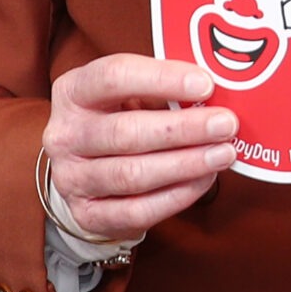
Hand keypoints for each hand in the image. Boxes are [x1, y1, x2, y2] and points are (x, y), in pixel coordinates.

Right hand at [41, 54, 237, 241]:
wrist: (87, 167)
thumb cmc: (119, 116)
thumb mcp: (130, 91)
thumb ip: (163, 86)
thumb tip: (213, 89)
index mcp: (73, 91)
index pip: (113, 76)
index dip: (162, 79)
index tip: (205, 84)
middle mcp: (65, 135)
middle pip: (126, 132)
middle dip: (184, 128)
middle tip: (225, 124)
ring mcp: (71, 179)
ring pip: (133, 174)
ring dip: (186, 164)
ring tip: (223, 153)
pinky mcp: (88, 215)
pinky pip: (138, 210)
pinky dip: (177, 196)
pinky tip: (204, 179)